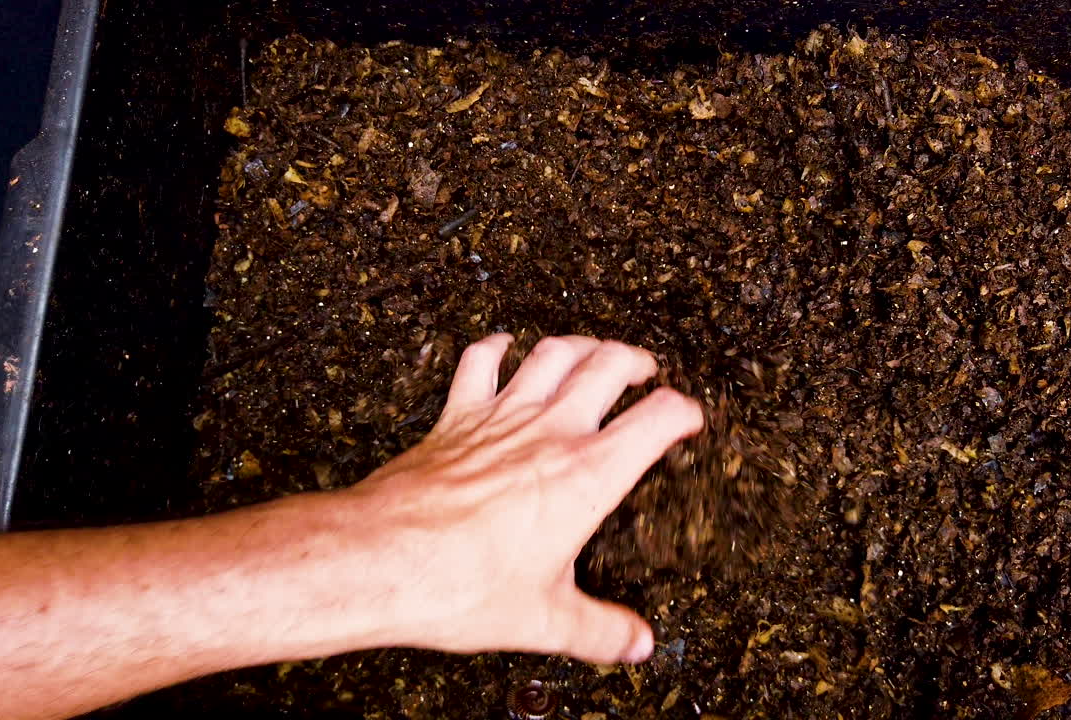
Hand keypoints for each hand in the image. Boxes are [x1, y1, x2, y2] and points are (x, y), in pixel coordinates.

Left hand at [339, 334, 703, 663]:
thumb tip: (637, 643)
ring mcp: (500, 418)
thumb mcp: (546, 621)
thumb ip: (601, 631)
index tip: (687, 419)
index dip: (683, 411)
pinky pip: (479, 363)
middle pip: (608, 364)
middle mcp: (549, 433)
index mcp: (586, 476)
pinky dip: (496, 347)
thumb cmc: (461, 584)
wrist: (382, 559)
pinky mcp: (456, 418)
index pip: (657, 419)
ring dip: (580, 344)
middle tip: (644, 371)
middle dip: (635, 361)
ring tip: (593, 351)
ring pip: (552, 352)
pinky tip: (504, 345)